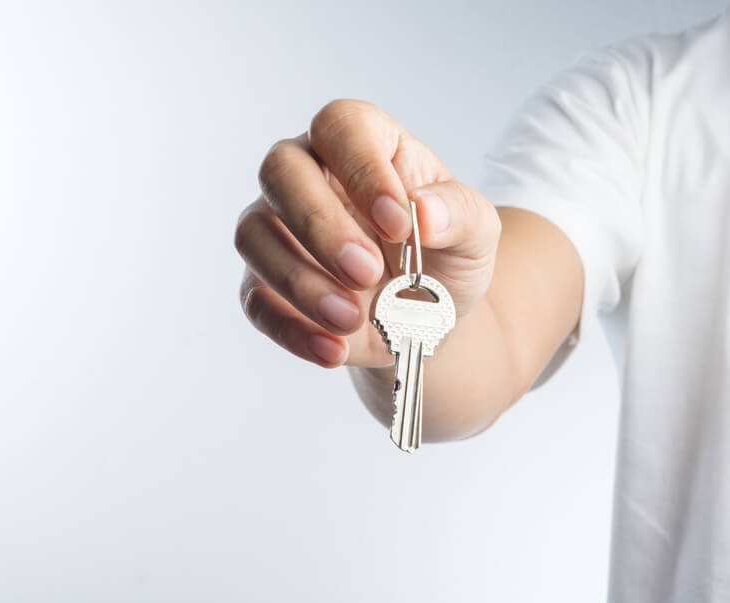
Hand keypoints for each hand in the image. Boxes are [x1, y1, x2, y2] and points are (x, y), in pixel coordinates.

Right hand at [235, 99, 500, 367]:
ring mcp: (276, 227)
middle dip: (320, 224)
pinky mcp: (262, 282)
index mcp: (362, 143)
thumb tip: (424, 210)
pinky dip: (289, 327)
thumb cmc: (444, 256)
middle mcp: (307, 174)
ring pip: (255, 234)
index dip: (361, 168)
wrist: (424, 320)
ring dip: (300, 280)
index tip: (399, 222)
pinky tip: (332, 349)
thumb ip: (460, 214)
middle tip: (367, 272)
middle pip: (281, 170)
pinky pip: (255, 298)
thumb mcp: (475, 234)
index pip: (340, 126)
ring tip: (353, 318)